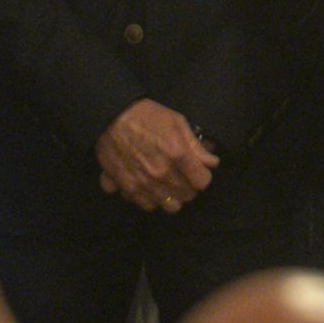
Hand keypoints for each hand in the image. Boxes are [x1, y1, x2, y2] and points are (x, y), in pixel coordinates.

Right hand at [95, 99, 216, 212]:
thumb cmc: (148, 115)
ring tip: (168, 183)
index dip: (203, 176)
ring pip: (170, 206)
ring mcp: (143, 184)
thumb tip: (212, 163)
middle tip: (184, 175)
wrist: (111, 117)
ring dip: (173, 196)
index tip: (198, 170)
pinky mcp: (126, 189)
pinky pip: (147, 206)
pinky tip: (150, 186)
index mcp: (177, 154)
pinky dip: (152, 199)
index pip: (203, 182)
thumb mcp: (177, 122)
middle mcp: (161, 173)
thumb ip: (196, 145)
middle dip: (190, 186)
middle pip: (188, 196)